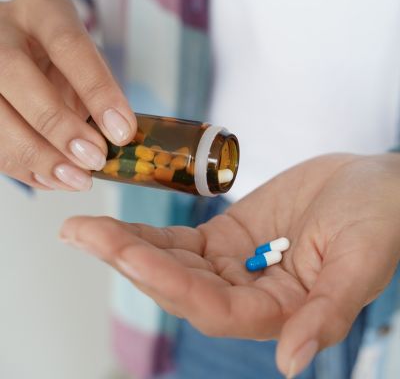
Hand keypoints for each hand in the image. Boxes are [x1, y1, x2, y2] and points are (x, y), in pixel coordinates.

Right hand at [0, 0, 135, 189]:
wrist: (28, 56)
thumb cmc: (65, 63)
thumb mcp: (87, 64)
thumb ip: (97, 95)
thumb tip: (117, 141)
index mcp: (42, 11)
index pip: (68, 44)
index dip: (97, 91)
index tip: (122, 132)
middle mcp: (1, 32)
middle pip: (15, 76)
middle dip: (59, 126)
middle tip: (95, 159)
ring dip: (39, 157)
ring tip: (78, 180)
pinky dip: (26, 168)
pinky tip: (54, 179)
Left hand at [60, 153, 399, 376]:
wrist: (372, 183)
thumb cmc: (377, 218)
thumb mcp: (360, 263)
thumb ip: (326, 313)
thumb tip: (290, 362)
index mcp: (282, 309)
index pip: (213, 307)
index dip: (169, 281)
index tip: (126, 252)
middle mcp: (250, 293)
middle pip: (178, 283)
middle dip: (128, 258)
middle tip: (81, 233)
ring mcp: (235, 264)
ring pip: (172, 261)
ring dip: (128, 245)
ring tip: (82, 229)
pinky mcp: (228, 236)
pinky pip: (182, 240)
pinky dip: (151, 232)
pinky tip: (118, 226)